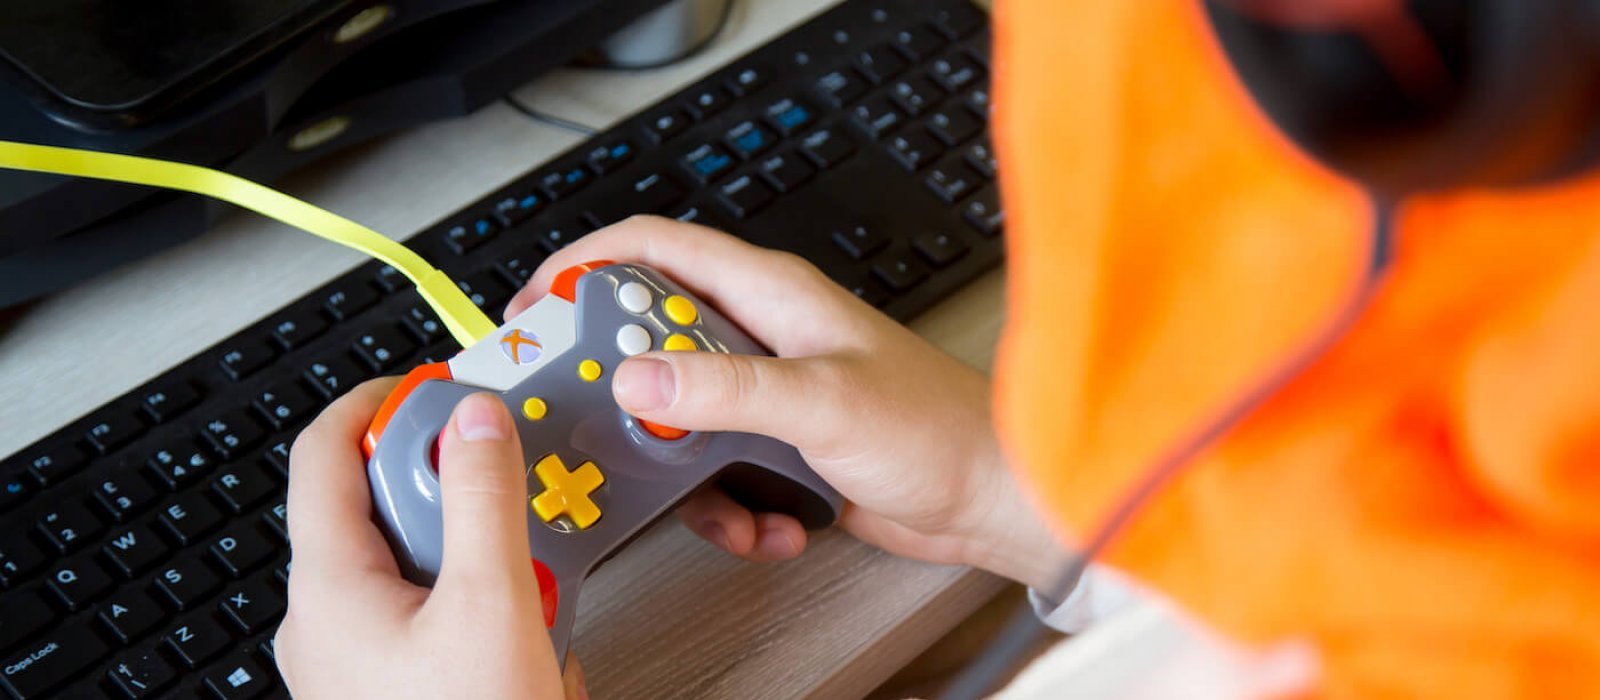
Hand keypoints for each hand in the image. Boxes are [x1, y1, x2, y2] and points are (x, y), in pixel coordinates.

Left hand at [275, 381, 586, 698]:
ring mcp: (355, 659)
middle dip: (462, 506)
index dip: (384, 402)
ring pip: (420, 568)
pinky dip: (486, 620)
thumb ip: (484, 501)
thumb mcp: (492, 606)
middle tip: (513, 515)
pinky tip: (529, 650)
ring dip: (488, 574)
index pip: (326, 449)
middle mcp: (327, 621)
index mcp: (328, 587)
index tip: (443, 391)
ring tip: (533, 611)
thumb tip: (475, 421)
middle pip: (386, 509)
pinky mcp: (390, 686)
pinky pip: (435, 620)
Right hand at [506, 216, 1069, 589]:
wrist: (991, 498)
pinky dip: (735, 512)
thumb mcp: (820, 402)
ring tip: (729, 506)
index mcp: (771, 295)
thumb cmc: (938, 428)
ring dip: (689, 477)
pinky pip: (718, 476)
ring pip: (680, 426)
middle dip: (629, 398)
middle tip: (609, 435)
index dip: (587, 264)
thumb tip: (639, 372)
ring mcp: (769, 397)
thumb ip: (725, 387)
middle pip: (655, 345)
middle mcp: (764, 338)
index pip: (657, 250)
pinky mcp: (779, 450)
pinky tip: (778, 526)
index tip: (537, 304)